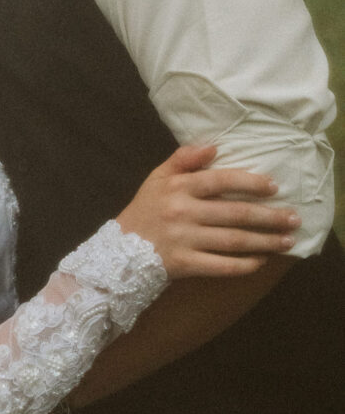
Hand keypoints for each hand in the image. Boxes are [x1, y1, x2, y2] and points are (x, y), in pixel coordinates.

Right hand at [117, 144, 299, 277]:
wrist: (119, 250)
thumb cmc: (145, 210)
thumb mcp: (157, 178)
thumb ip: (183, 159)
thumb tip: (214, 147)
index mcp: (178, 187)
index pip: (220, 180)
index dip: (250, 183)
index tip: (274, 188)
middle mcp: (182, 212)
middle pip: (234, 213)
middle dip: (269, 217)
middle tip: (293, 219)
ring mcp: (184, 240)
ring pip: (233, 241)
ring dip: (265, 242)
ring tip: (286, 241)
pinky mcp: (184, 264)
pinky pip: (221, 266)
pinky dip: (244, 265)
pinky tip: (260, 261)